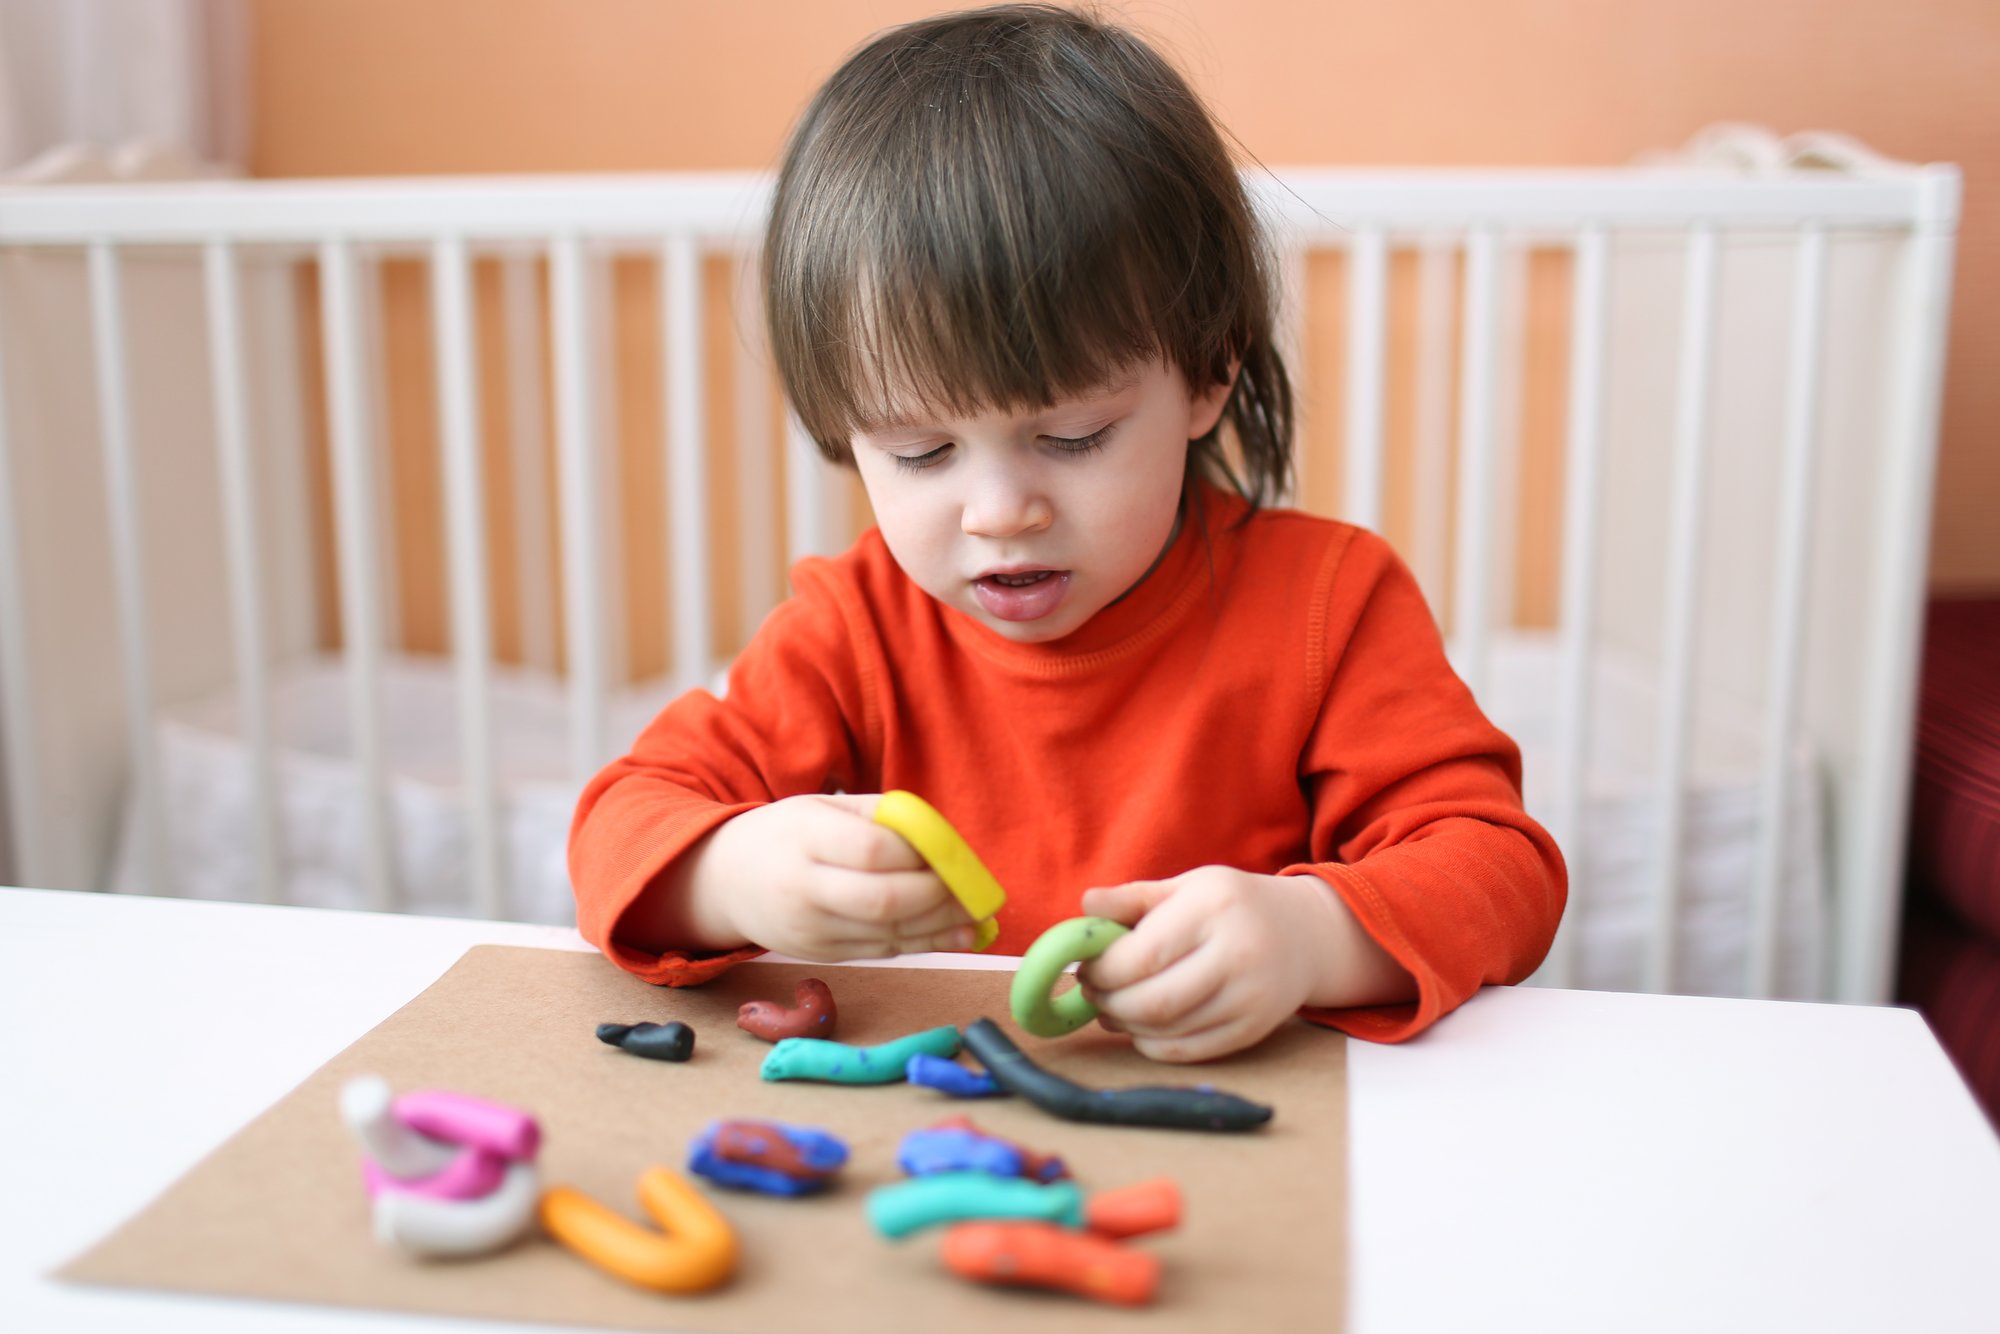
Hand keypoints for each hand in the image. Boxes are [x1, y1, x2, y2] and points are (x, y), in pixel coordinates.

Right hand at [676, 794, 977, 961]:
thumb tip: (944, 841)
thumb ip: (884, 817)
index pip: (873, 850)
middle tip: (977, 890)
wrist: (727, 881)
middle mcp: (803, 889)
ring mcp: (811, 929)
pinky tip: (957, 933)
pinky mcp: (823, 955)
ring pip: (889, 934)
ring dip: (943, 928)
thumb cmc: (789, 834)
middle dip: (941, 898)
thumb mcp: (825, 806)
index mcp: (804, 837)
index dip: (921, 855)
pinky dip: (924, 942)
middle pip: (884, 901)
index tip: (953, 852)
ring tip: (980, 916)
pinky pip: (883, 951)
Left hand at [1076, 867, 1359, 1062]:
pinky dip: (1153, 1045)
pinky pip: (1190, 1050)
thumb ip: (1133, 898)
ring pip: (1169, 1029)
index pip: (1142, 955)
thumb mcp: (1187, 887)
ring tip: (1112, 1009)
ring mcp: (1250, 997)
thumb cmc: (1234, 905)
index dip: (1102, 970)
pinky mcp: (1254, 1030)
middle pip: (1153, 1000)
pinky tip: (1140, 1027)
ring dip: (1126, 1025)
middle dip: (1109, 1003)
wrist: (1307, 935)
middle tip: (1092, 994)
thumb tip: (1084, 906)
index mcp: (1213, 908)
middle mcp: (1237, 954)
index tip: (1085, 968)